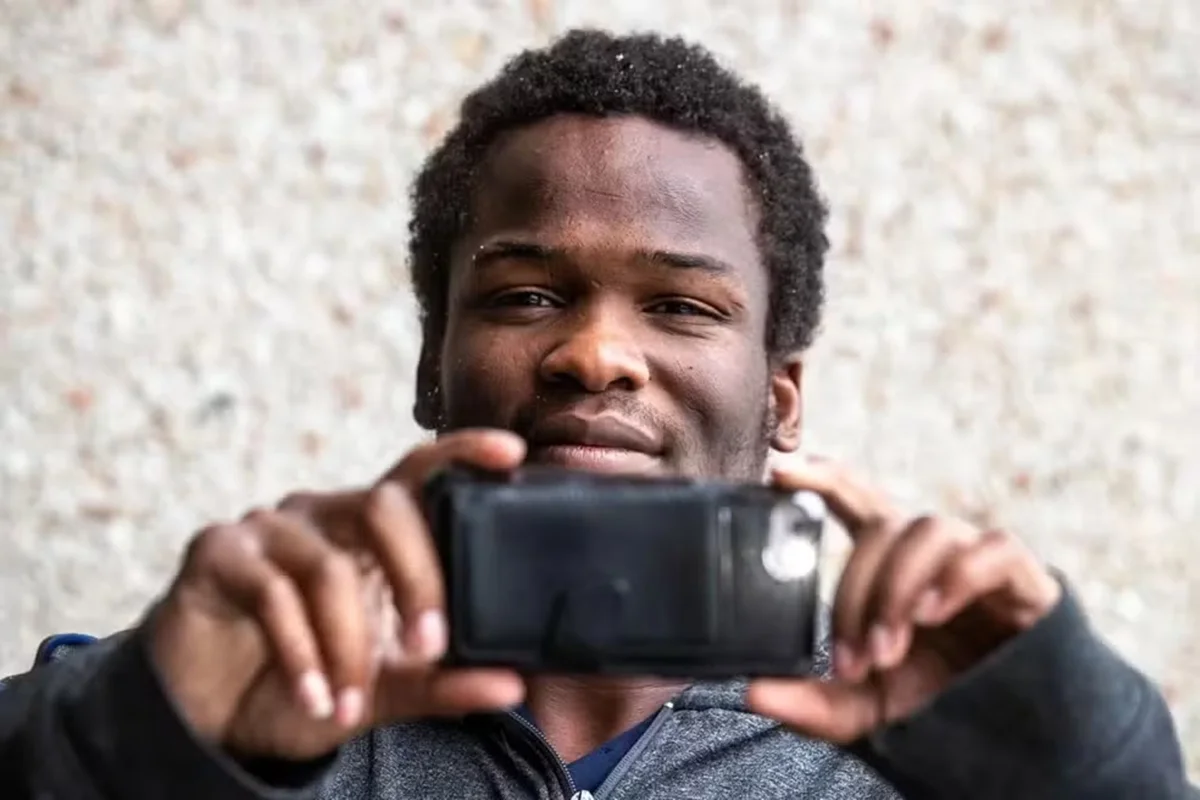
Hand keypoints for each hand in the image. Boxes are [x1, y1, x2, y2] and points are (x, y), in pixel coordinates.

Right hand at [147, 429, 527, 759]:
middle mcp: (323, 514)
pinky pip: (271, 592)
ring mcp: (268, 528)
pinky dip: (299, 652)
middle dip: (417, 578)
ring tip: (349, 704)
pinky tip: (312, 695)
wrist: (208, 718)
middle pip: (384, 508)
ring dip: (347, 644)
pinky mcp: (217, 553)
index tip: (510, 452)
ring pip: (329, 567)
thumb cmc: (301, 683)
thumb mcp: (379, 693)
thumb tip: (511, 686)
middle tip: (429, 647)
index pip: (419, 475)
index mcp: (370, 531)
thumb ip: (442, 684)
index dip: (461, 454)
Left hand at [746, 457, 1061, 742]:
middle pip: (883, 526)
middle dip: (858, 591)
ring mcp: (978, 557)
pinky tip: (933, 613)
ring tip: (889, 650)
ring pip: (929, 533)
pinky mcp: (1025, 578)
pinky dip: (958, 576)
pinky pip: (993, 551)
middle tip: (853, 660)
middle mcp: (931, 548)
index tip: (779, 472)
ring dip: (898, 589)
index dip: (820, 476)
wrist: (1016, 734)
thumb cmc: (936, 699)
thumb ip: (811, 703)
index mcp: (889, 562)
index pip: (854, 498)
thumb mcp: (865, 707)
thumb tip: (753, 693)